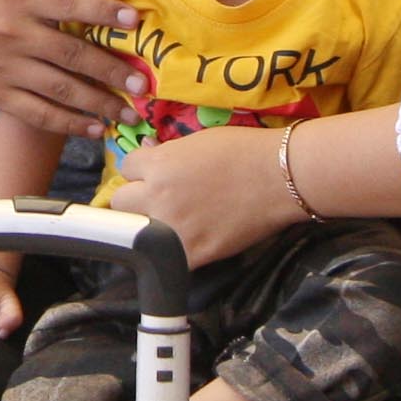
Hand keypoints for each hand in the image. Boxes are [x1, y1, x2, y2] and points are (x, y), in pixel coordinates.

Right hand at [0, 0, 149, 138]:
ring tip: (131, 111)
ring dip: (97, 103)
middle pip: (69, 54)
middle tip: (145, 83)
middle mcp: (14, 35)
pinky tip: (98, 128)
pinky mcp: (1, 96)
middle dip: (110, 70)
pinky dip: (70, 124)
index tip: (135, 19)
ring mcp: (7, 69)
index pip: (67, 4)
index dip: (102, 12)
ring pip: (58, 90)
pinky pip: (39, 114)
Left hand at [108, 124, 299, 271]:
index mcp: (158, 164)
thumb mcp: (198, 141)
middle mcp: (157, 196)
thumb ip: (169, 153)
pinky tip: (183, 246)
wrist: (281, 178)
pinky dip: (171, 254)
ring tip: (166, 225)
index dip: (142, 170)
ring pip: (134, 234)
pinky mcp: (191, 254)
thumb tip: (150, 155)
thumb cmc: (244, 151)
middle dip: (135, 199)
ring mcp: (171, 228)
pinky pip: (164, 259)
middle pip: (120, 202)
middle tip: (156, 200)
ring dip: (146, 228)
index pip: (126, 167)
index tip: (154, 175)